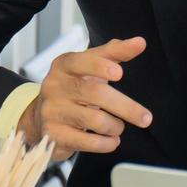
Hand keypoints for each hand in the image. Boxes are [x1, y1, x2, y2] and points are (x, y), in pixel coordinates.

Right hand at [20, 36, 153, 161]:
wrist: (40, 116)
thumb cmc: (74, 85)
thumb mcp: (90, 65)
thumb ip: (115, 52)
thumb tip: (140, 42)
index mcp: (64, 65)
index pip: (81, 62)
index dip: (100, 67)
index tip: (119, 73)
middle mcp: (54, 86)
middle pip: (95, 94)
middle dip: (126, 107)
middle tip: (146, 118)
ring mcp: (52, 111)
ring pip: (94, 120)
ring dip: (115, 127)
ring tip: (119, 127)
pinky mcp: (52, 135)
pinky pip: (85, 142)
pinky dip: (105, 143)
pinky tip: (111, 140)